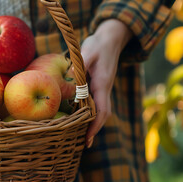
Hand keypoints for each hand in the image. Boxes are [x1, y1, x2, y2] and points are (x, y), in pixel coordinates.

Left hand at [81, 19, 131, 147]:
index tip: (89, 137)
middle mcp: (104, 89)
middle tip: (85, 144)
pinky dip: (89, 113)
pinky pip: (95, 103)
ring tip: (81, 136)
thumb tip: (71, 74)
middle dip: (95, 129)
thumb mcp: (88, 51)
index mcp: (102, 84)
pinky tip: (79, 118)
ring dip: (92, 123)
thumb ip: (81, 63)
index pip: (102, 109)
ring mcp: (102, 88)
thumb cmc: (98, 44)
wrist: (110, 38)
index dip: (96, 125)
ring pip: (100, 110)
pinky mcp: (98, 86)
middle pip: (103, 114)